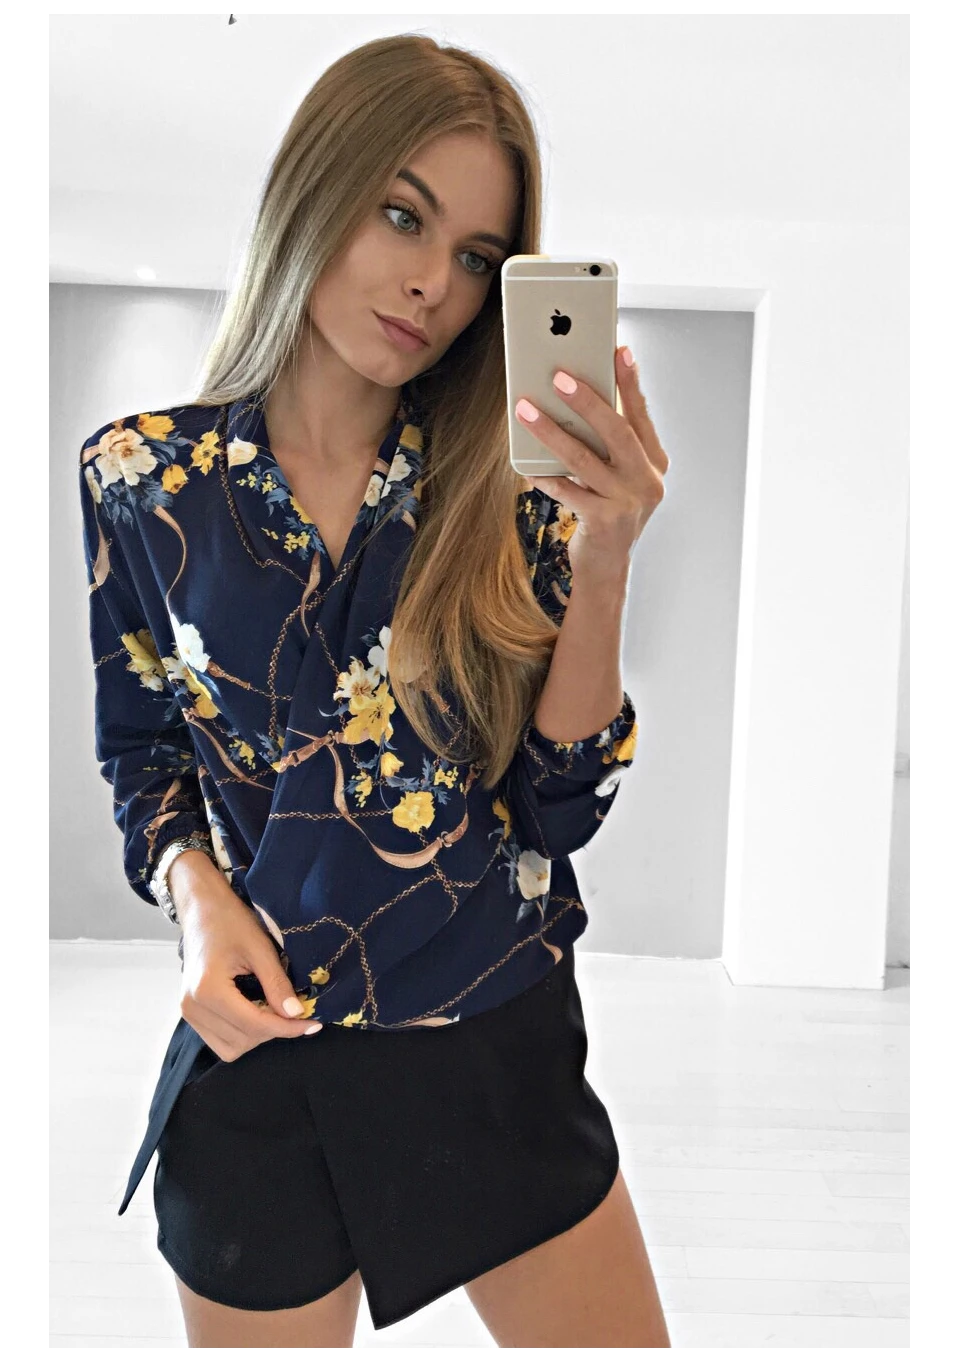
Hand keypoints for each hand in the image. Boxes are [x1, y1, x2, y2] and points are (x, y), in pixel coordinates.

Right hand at [173, 860, 321, 1060]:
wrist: (201, 908)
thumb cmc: (231, 921)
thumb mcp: (260, 948)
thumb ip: (277, 984)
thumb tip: (297, 1014)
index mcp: (208, 990)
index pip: (254, 1024)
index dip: (287, 1028)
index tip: (313, 1024)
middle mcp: (193, 1007)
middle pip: (243, 1040)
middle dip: (273, 1031)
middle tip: (295, 1013)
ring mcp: (188, 1013)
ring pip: (230, 1048)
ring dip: (257, 1036)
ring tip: (275, 1012)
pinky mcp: (190, 1013)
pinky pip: (219, 1040)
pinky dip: (242, 1034)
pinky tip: (257, 1013)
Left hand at [515, 346, 668, 578]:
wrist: (608, 567)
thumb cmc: (608, 512)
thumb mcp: (619, 476)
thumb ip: (609, 444)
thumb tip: (578, 397)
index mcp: (655, 462)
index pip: (640, 415)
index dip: (629, 382)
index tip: (618, 349)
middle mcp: (648, 480)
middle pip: (616, 431)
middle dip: (586, 400)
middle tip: (558, 376)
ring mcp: (628, 503)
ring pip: (584, 459)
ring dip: (551, 432)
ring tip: (526, 410)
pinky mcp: (605, 523)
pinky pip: (569, 491)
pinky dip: (546, 476)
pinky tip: (528, 465)